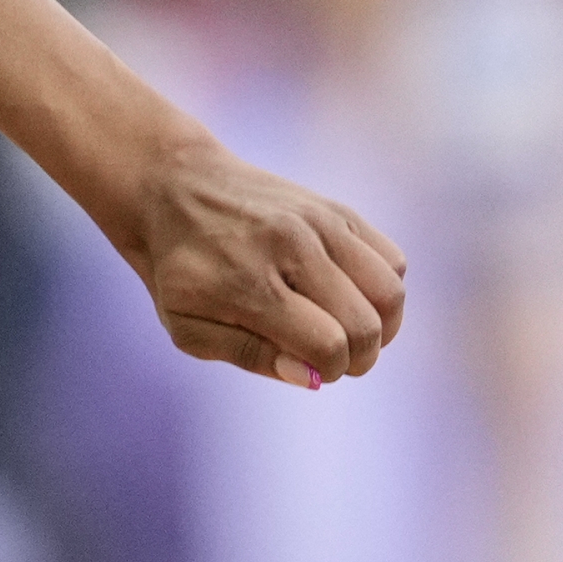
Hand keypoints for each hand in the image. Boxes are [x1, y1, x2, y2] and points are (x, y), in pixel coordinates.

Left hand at [134, 137, 406, 387]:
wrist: (170, 185)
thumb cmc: (177, 267)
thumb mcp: (186, 324)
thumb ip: (249, 355)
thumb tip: (313, 376)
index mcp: (246, 281)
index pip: (327, 344)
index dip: (330, 370)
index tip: (313, 367)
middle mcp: (288, 245)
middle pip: (365, 324)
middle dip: (359, 357)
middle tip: (335, 357)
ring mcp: (316, 221)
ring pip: (390, 292)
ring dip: (382, 326)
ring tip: (350, 331)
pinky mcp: (334, 208)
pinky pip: (392, 260)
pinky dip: (383, 289)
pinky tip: (351, 296)